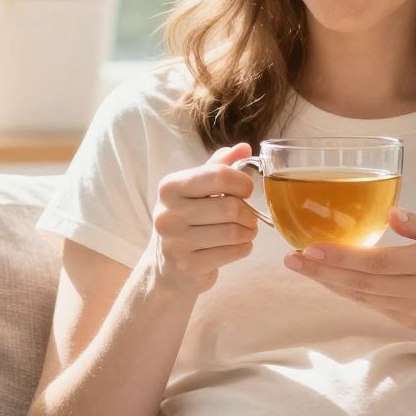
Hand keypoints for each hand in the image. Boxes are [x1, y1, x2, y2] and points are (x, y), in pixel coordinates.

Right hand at [146, 142, 259, 298]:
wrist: (167, 267)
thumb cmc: (187, 222)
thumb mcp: (196, 190)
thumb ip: (218, 167)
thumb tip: (245, 147)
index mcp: (170, 187)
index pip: (219, 175)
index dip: (242, 182)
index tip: (247, 190)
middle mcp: (168, 213)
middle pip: (230, 207)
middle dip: (249, 213)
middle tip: (249, 217)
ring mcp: (175, 242)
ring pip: (234, 232)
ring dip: (249, 232)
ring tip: (245, 231)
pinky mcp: (188, 266)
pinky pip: (232, 253)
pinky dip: (244, 248)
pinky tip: (238, 246)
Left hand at [283, 206, 415, 336]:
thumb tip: (391, 214)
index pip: (379, 263)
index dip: (343, 257)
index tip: (313, 248)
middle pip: (362, 283)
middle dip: (323, 271)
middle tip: (292, 259)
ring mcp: (411, 310)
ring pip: (361, 296)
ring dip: (328, 282)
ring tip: (300, 267)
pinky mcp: (405, 321)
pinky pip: (369, 304)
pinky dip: (346, 291)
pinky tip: (326, 279)